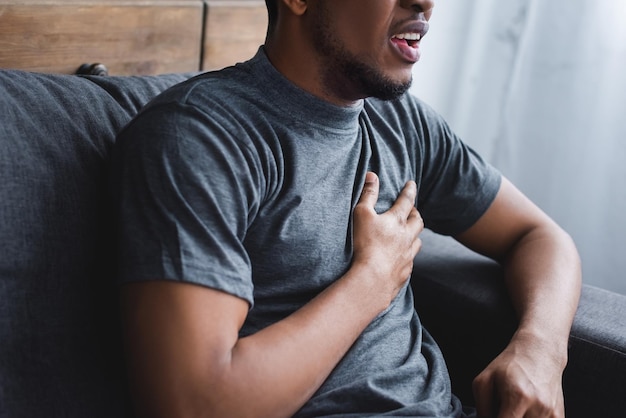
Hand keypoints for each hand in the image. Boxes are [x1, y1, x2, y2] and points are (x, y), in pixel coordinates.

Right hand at [351, 172, 423, 302]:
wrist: (372, 279)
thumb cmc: (364, 245)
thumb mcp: (362, 215)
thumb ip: (368, 194)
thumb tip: (372, 175)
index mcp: (397, 221)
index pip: (406, 201)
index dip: (409, 190)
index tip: (412, 184)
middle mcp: (407, 237)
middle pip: (418, 221)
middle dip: (415, 213)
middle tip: (412, 210)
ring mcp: (408, 255)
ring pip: (417, 241)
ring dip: (414, 235)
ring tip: (409, 234)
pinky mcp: (405, 272)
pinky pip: (410, 261)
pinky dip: (407, 255)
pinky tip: (401, 258)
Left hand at [472, 332, 565, 417]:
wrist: (541, 352)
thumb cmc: (511, 365)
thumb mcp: (485, 379)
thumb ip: (482, 406)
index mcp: (518, 396)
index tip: (493, 414)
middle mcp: (538, 407)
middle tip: (502, 408)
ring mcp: (551, 413)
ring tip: (515, 407)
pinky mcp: (559, 416)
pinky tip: (527, 409)